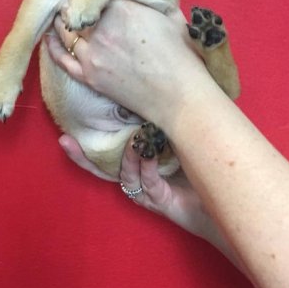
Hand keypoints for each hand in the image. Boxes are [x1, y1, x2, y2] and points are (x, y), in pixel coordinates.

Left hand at [46, 0, 213, 127]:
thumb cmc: (180, 54)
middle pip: (70, 4)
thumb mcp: (168, 14)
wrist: (179, 96)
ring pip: (63, 29)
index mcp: (121, 8)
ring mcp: (91, 54)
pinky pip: (61, 58)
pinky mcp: (89, 77)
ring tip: (62, 11)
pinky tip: (51, 38)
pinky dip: (53, 45)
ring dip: (61, 18)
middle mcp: (100, 28)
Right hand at [59, 132, 239, 266]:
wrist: (224, 191)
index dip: (82, 147)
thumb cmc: (199, 158)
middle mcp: (134, 179)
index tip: (64, 133)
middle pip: (101, 170)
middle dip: (83, 156)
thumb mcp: (173, 134)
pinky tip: (152, 154)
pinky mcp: (159, 200)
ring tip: (133, 143)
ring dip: (127, 158)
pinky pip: (148, 182)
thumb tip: (145, 87)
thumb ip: (156, 118)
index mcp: (134, 164)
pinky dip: (148, 167)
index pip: (102, 155)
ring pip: (124, 175)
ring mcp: (145, 191)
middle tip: (67, 141)